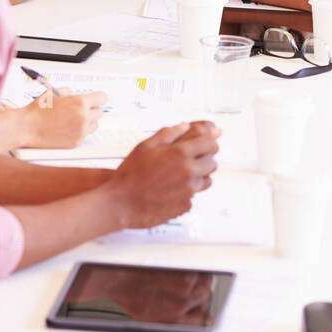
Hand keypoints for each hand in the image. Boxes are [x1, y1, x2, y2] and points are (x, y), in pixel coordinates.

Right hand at [22, 89, 106, 148]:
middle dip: (91, 110)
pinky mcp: (76, 142)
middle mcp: (83, 117)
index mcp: (80, 102)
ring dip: (87, 122)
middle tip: (79, 110)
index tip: (95, 99)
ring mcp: (80, 131)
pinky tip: (66, 128)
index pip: (102, 98)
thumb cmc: (37, 111)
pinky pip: (84, 135)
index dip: (97, 98)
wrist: (26, 128)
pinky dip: (79, 132)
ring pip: (94, 125)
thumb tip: (75, 95)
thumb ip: (69, 92)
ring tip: (72, 120)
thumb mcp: (53, 93)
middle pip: (99, 112)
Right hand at [105, 121, 220, 228]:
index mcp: (180, 153)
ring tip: (179, 177)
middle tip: (191, 162)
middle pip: (212, 163)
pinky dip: (186, 194)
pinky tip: (171, 191)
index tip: (205, 146)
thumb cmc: (129, 174)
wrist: (119, 203)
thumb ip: (168, 133)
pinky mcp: (185, 205)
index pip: (211, 144)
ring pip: (206, 181)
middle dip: (204, 161)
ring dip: (198, 178)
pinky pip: (194, 197)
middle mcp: (188, 171)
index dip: (210, 144)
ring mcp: (188, 190)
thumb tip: (185, 125)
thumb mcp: (145, 146)